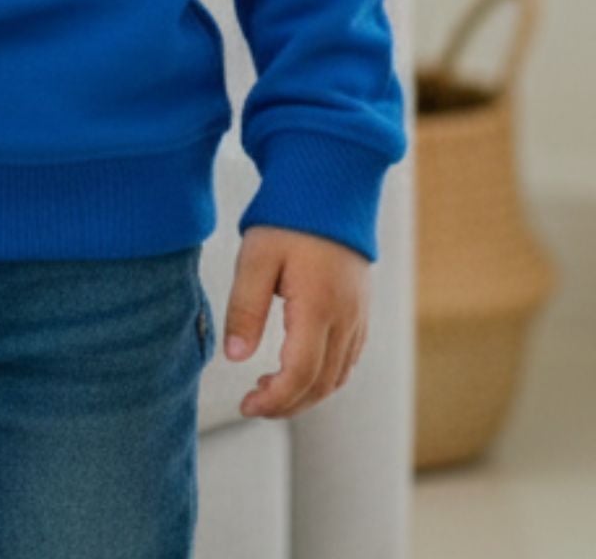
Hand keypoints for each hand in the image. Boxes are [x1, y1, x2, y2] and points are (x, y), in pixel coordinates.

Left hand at [223, 225, 371, 419]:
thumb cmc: (288, 220)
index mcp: (319, 308)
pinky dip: (323, 377)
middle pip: (322, 385)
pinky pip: (347, 360)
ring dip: (305, 394)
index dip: (275, 400)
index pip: (301, 374)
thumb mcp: (255, 258)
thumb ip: (245, 308)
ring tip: (267, 388)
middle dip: (287, 404)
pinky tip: (296, 369)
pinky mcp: (360, 313)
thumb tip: (235, 357)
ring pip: (337, 377)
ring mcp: (358, 318)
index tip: (247, 405)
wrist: (329, 189)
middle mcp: (346, 320)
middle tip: (253, 404)